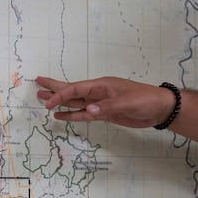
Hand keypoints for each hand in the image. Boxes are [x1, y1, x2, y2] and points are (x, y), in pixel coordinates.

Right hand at [36, 76, 175, 128]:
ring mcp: (99, 103)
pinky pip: (83, 114)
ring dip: (59, 101)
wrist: (161, 109)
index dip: (60, 95)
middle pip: (71, 90)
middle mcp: (97, 92)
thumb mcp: (128, 102)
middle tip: (37, 82)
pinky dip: (71, 114)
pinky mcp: (103, 113)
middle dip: (54, 87)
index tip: (48, 103)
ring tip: (42, 98)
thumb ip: (107, 107)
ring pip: (74, 102)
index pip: (76, 89)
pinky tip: (60, 115)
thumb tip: (89, 111)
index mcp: (102, 85)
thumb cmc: (147, 100)